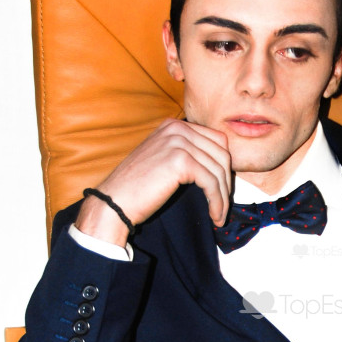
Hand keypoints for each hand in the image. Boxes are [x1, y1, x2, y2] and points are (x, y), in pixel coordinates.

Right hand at [76, 118, 231, 242]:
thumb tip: (220, 166)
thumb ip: (187, 154)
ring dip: (223, 196)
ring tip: (219, 215)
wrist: (115, 201)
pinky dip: (217, 202)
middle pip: (222, 153)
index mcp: (174, 125)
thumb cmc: (138, 188)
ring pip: (218, 170)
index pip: (216, 141)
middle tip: (224, 205)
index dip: (224, 167)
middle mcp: (177, 128)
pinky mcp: (180, 160)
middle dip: (226, 182)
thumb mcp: (164, 159)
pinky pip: (211, 183)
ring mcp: (178, 142)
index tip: (223, 189)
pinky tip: (214, 216)